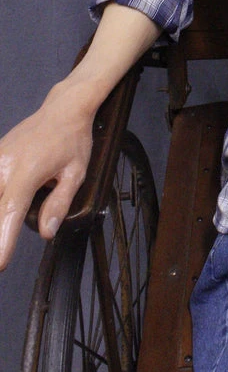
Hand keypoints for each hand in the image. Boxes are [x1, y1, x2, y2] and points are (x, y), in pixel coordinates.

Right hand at [0, 82, 94, 269]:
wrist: (62, 109)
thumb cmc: (72, 139)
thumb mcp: (76, 172)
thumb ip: (59, 203)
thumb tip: (46, 232)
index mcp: (29, 170)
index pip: (11, 210)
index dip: (3, 239)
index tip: (0, 262)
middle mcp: (6, 164)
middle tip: (2, 256)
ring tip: (14, 222)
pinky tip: (4, 209)